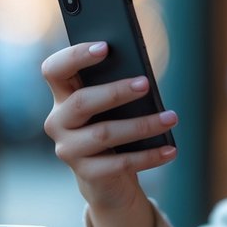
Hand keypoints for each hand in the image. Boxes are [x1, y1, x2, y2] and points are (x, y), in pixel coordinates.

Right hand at [41, 41, 178, 226]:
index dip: (75, 56)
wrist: (108, 178)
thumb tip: (143, 79)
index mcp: (63, 96)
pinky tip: (171, 149)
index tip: (105, 47)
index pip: (54, 70)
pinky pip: (120, 163)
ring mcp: (69, 149)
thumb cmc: (114, 128)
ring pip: (104, 134)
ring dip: (141, 125)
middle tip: (146, 84)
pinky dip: (149, 156)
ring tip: (171, 118)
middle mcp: (58, 122)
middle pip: (81, 102)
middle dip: (115, 91)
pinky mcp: (87, 174)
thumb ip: (119, 88)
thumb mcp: (114, 107)